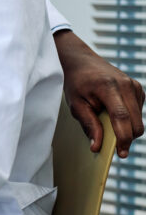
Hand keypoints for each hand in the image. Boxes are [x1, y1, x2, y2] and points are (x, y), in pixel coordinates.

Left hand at [55, 29, 144, 157]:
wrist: (82, 60)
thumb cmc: (76, 82)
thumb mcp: (75, 104)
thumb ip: (88, 125)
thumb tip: (97, 147)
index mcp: (109, 87)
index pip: (121, 116)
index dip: (122, 137)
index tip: (121, 153)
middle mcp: (126, 85)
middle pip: (135, 122)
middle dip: (127, 138)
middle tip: (115, 148)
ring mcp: (135, 86)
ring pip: (138, 119)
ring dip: (126, 128)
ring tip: (107, 121)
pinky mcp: (138, 89)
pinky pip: (138, 112)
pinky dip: (128, 118)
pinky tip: (112, 112)